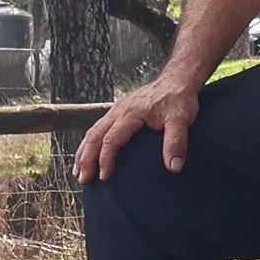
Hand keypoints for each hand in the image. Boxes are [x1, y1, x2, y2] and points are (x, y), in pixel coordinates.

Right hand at [75, 77, 201, 185]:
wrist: (177, 80)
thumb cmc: (179, 99)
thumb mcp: (182, 119)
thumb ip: (176, 142)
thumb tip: (174, 168)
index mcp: (130, 114)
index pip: (111, 139)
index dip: (105, 159)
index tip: (105, 177)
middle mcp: (118, 111)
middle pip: (95, 136)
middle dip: (86, 159)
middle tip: (83, 180)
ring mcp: (116, 111)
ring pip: (92, 132)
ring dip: (83, 153)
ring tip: (78, 173)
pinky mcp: (118, 112)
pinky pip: (97, 128)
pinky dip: (89, 144)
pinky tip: (87, 155)